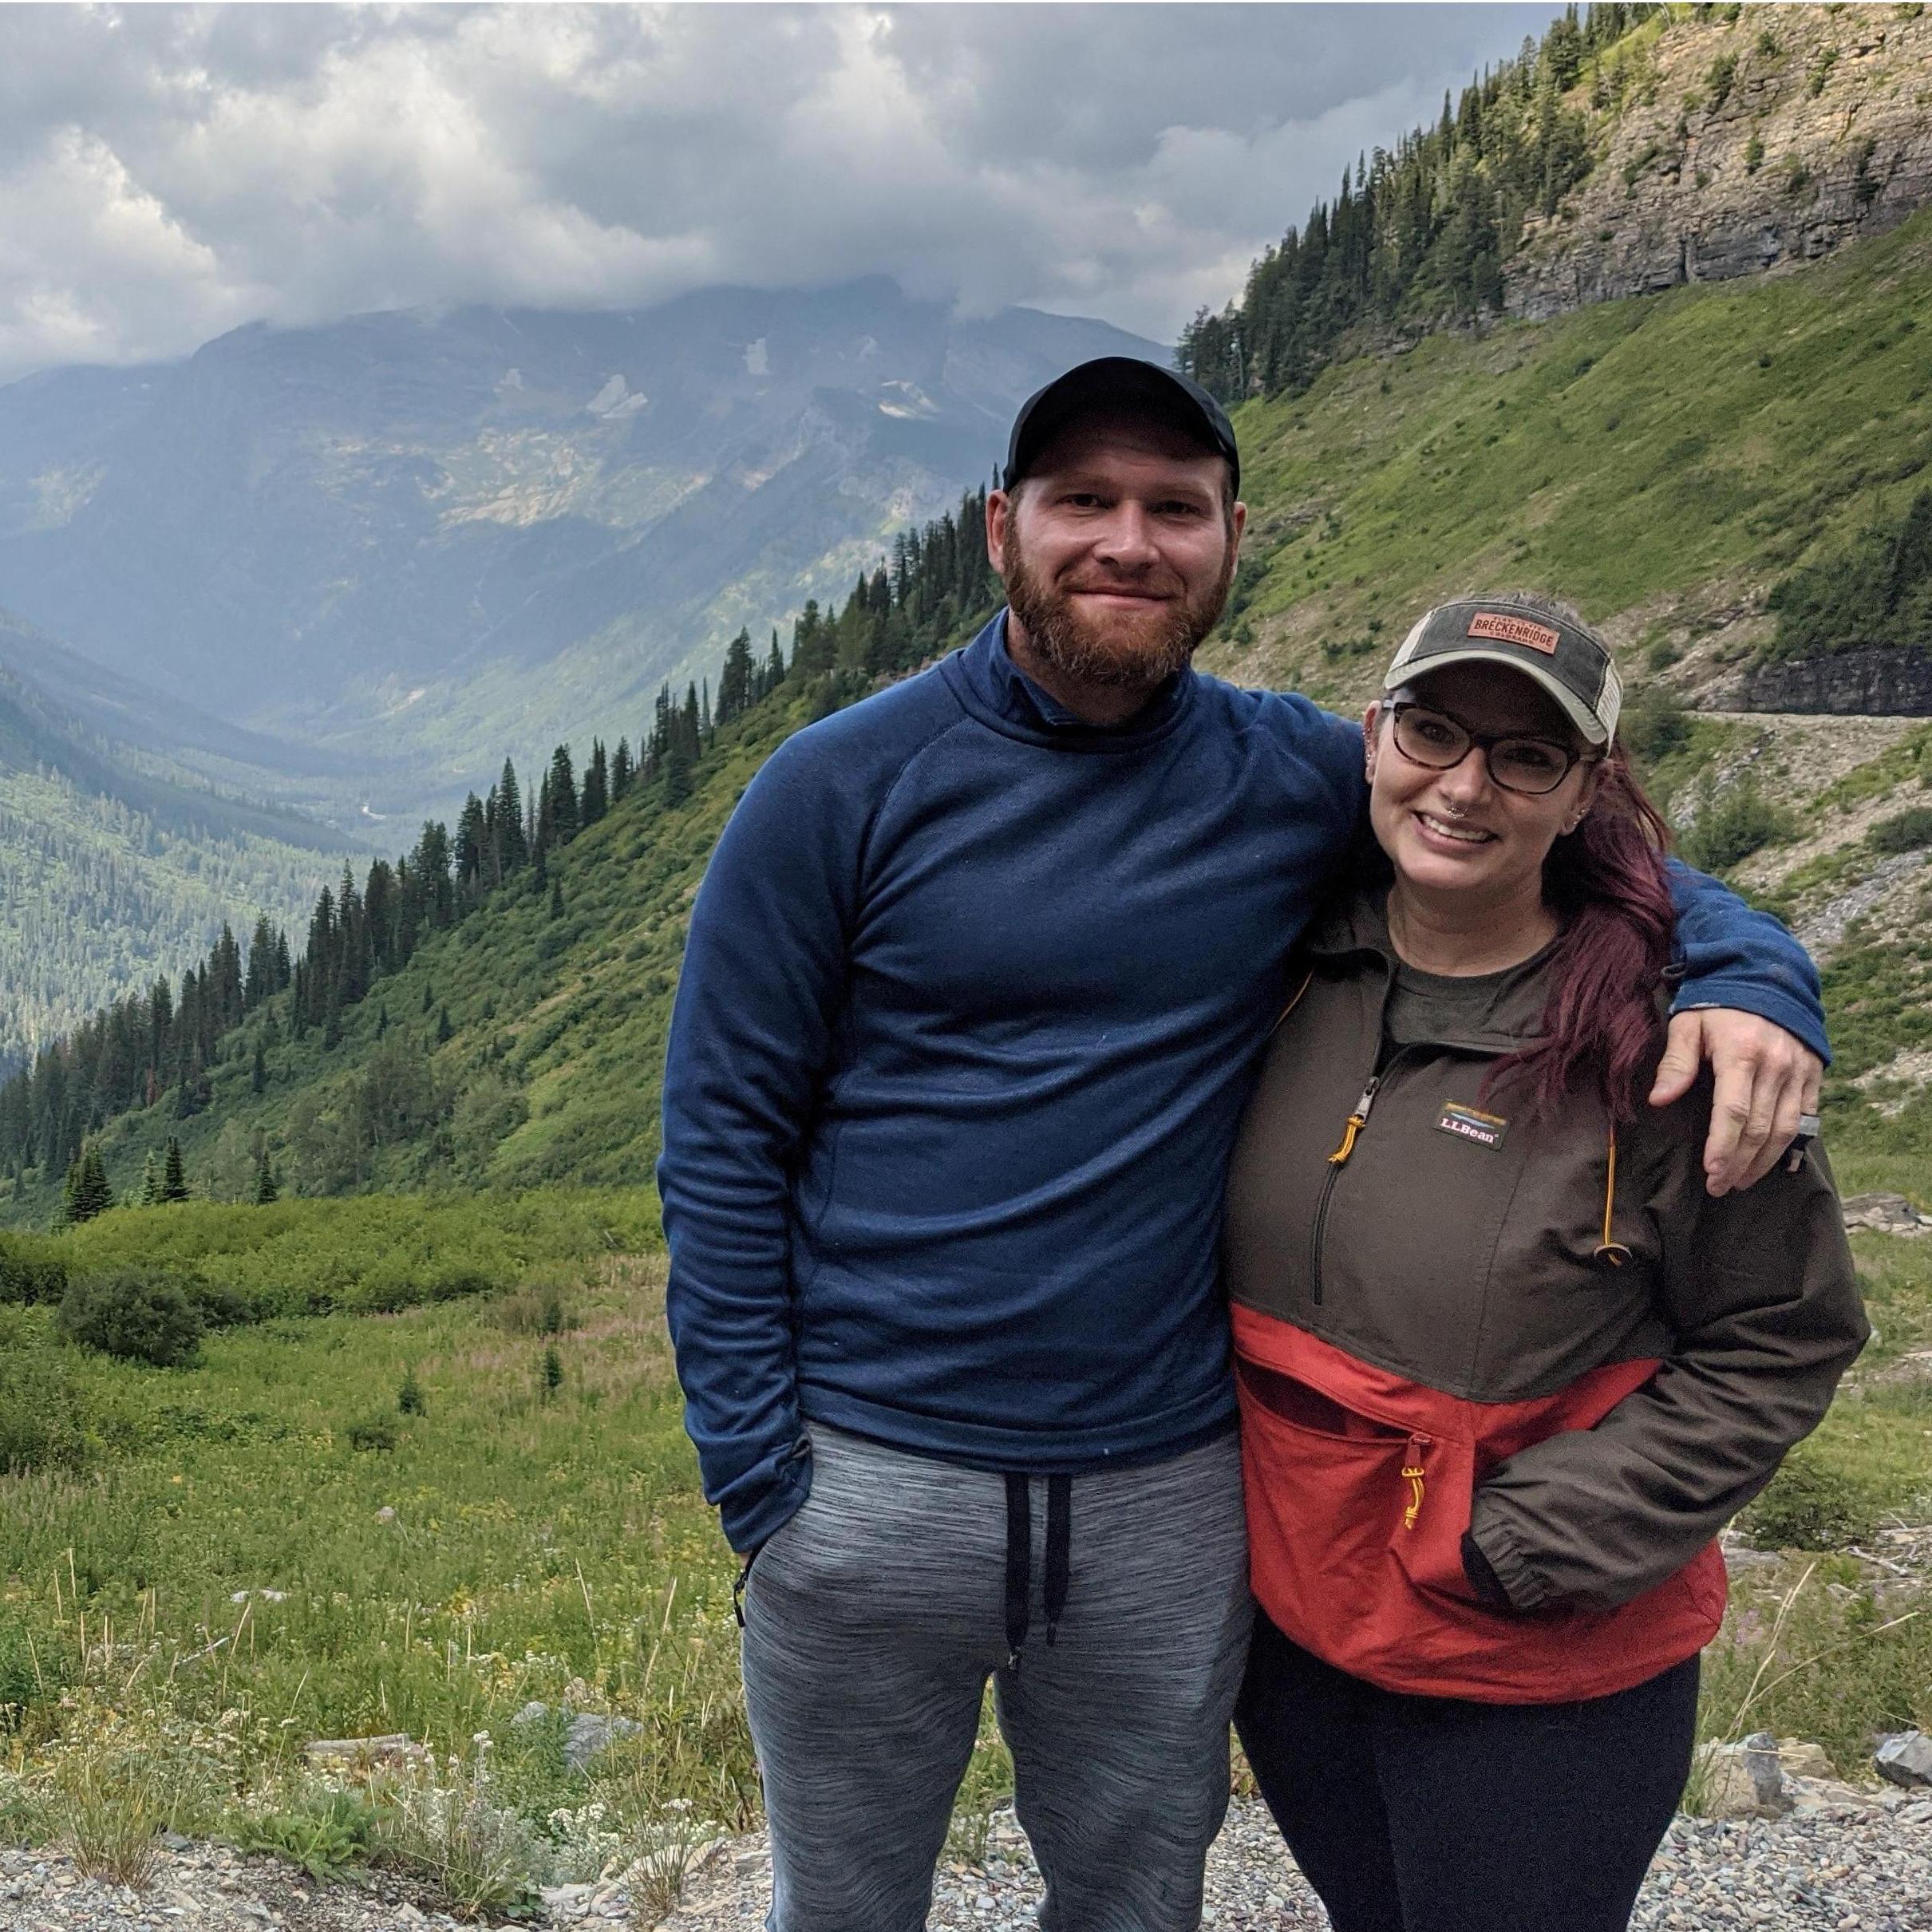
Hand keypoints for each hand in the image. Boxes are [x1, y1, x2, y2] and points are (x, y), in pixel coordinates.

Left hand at [1648, 1008, 1823, 1196]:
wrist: (1768, 975)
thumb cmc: (1718, 1002)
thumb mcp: (1688, 1023)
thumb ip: (1676, 1062)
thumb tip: (1659, 1100)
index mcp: (1741, 1054)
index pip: (1733, 1111)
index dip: (1723, 1146)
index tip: (1711, 1173)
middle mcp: (1775, 1066)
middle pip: (1759, 1128)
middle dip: (1739, 1163)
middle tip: (1720, 1187)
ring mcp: (1798, 1071)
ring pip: (1785, 1129)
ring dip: (1763, 1161)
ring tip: (1742, 1181)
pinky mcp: (1813, 1075)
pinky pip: (1806, 1118)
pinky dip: (1791, 1145)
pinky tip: (1775, 1164)